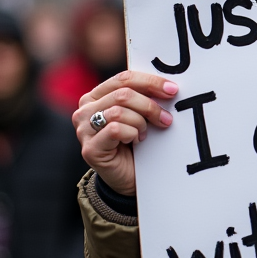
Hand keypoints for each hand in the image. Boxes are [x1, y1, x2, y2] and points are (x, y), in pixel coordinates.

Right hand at [73, 71, 178, 195]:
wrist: (129, 178)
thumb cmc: (136, 143)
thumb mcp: (139, 115)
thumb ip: (143, 97)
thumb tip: (169, 85)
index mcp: (96, 96)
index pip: (124, 78)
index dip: (150, 82)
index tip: (173, 90)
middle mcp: (85, 110)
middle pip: (123, 93)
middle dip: (150, 105)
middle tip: (166, 119)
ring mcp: (83, 130)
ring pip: (119, 111)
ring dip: (141, 122)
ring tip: (145, 134)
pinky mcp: (89, 148)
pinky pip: (116, 129)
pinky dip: (132, 134)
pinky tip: (135, 141)